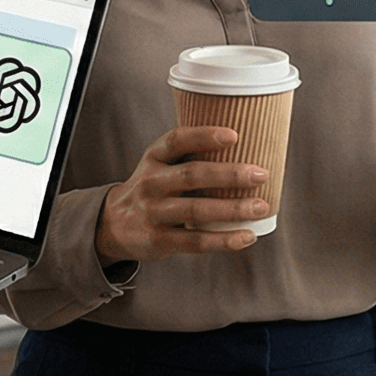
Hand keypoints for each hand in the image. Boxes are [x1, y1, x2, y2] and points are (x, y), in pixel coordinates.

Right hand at [94, 126, 270, 264]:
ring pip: (196, 209)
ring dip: (231, 209)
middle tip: (261, 175)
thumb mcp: (160, 165)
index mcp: (154, 157)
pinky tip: (247, 236)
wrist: (113, 224)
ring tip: (261, 206)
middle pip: (192, 175)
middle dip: (229, 174)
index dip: (204, 136)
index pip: (177, 140)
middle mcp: (151, 182)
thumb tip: (250, 145)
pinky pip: (195, 240)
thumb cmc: (153, 188)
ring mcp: (153, 212)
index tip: (234, 135)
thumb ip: (191, 156)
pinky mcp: (158, 240)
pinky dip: (223, 240)